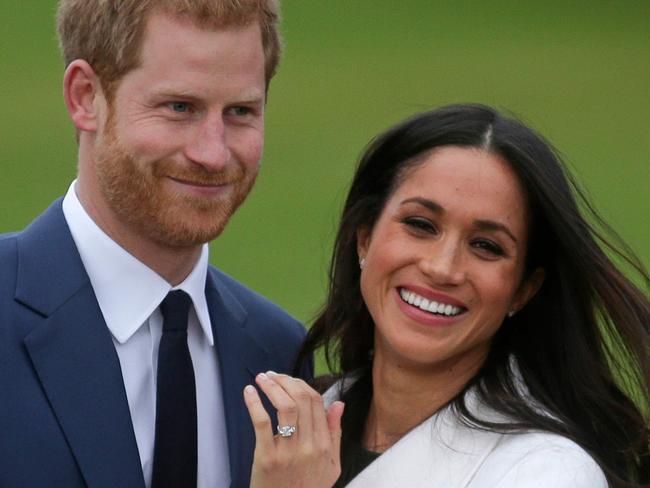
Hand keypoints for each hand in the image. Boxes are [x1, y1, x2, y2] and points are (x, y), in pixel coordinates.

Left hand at [244, 371, 344, 487]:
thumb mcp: (331, 466)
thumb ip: (335, 433)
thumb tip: (338, 404)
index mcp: (325, 445)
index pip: (317, 402)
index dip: (301, 385)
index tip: (288, 380)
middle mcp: (310, 446)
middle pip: (301, 399)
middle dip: (285, 380)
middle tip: (271, 375)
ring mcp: (288, 452)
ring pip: (285, 407)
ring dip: (272, 387)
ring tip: (261, 378)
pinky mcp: (267, 457)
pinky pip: (262, 422)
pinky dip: (254, 403)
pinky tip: (249, 392)